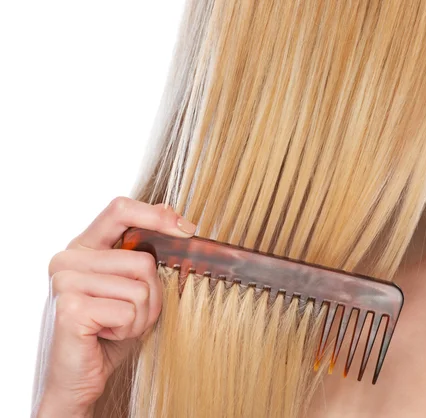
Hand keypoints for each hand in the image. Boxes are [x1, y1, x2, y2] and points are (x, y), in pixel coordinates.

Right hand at [35, 197, 196, 415]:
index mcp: (84, 247)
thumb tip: (173, 213)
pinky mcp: (70, 308)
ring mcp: (65, 281)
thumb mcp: (134, 286)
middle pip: (142, 260)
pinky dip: (129, 329)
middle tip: (129, 316)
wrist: (82, 377)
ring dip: (141, 316)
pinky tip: (107, 336)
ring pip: (140, 286)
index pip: (121, 209)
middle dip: (151, 295)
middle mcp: (68, 259)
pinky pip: (128, 310)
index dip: (157, 216)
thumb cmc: (110, 330)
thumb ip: (145, 252)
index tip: (187, 229)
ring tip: (117, 327)